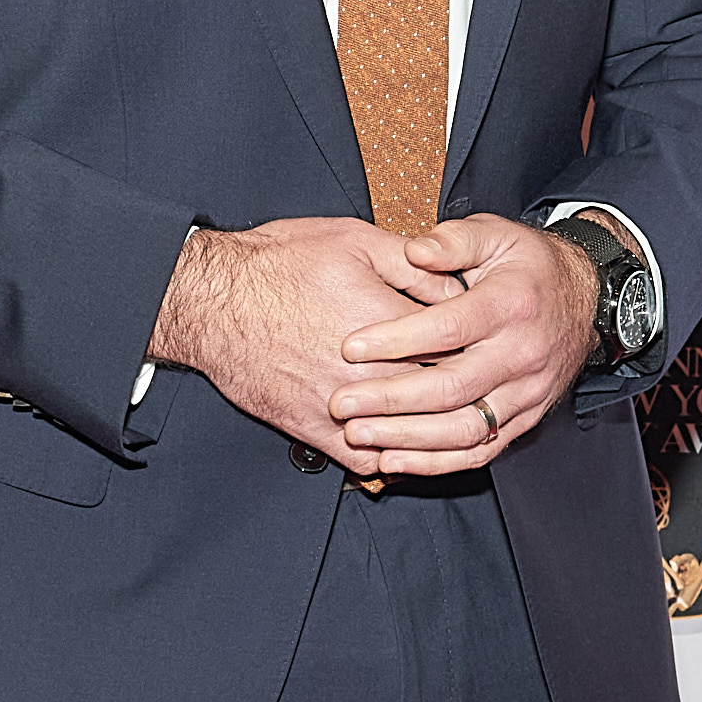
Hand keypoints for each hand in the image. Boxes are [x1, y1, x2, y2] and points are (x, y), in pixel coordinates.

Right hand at [150, 216, 459, 464]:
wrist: (211, 301)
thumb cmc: (277, 264)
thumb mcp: (355, 241)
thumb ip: (414, 265)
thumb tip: (457, 288)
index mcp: (387, 323)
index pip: (458, 345)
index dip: (480, 344)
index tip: (490, 341)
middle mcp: (369, 373)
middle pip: (441, 394)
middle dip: (466, 389)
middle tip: (483, 382)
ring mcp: (340, 407)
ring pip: (409, 435)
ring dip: (434, 431)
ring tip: (453, 418)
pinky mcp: (312, 431)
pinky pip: (365, 460)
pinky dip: (390, 459)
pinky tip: (402, 447)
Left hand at [328, 215, 600, 473]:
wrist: (587, 300)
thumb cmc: (530, 266)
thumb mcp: (497, 234)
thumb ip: (454, 240)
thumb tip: (415, 249)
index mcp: (511, 305)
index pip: (449, 329)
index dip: (396, 340)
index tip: (350, 348)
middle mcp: (522, 354)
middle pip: (451, 388)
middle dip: (390, 400)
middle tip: (341, 403)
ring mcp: (527, 393)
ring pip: (465, 429)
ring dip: (408, 438)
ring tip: (360, 436)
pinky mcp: (525, 418)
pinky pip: (480, 451)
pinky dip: (436, 462)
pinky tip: (394, 460)